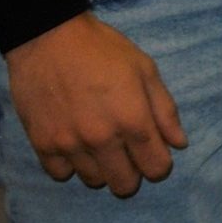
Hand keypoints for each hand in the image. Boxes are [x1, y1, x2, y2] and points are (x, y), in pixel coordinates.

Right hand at [4, 13, 185, 196]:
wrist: (48, 37)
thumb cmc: (103, 49)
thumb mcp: (145, 69)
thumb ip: (164, 110)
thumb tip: (179, 144)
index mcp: (133, 120)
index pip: (156, 168)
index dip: (159, 164)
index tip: (154, 153)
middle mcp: (102, 139)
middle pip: (124, 185)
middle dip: (132, 173)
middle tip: (127, 153)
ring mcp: (70, 145)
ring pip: (94, 181)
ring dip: (102, 168)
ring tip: (99, 144)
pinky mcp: (42, 144)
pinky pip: (61, 174)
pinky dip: (70, 165)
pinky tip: (74, 144)